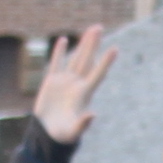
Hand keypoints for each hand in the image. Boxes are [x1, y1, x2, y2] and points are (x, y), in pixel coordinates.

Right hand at [31, 27, 121, 145]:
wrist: (48, 134)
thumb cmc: (63, 135)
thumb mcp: (73, 132)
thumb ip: (83, 124)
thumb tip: (93, 114)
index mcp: (84, 94)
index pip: (97, 74)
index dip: (105, 62)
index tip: (115, 49)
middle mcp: (77, 84)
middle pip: (87, 60)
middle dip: (93, 44)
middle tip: (99, 27)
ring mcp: (65, 81)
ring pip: (75, 58)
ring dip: (83, 44)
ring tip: (91, 29)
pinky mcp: (52, 82)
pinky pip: (57, 63)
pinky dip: (59, 52)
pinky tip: (64, 40)